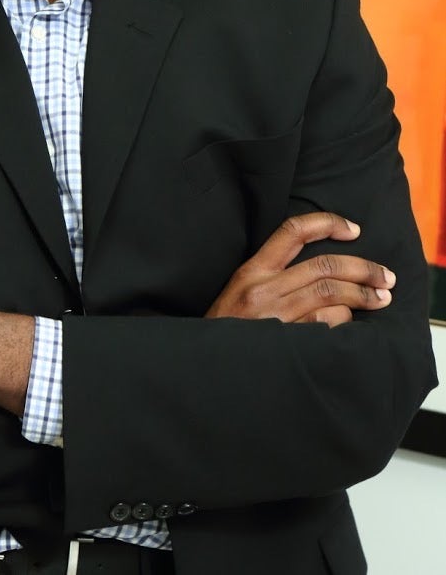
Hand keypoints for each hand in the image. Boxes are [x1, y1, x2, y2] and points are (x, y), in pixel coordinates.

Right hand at [205, 212, 394, 326]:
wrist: (205, 366)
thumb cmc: (226, 331)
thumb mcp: (240, 292)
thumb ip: (272, 277)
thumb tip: (323, 270)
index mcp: (252, 270)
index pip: (292, 231)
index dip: (328, 223)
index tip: (353, 230)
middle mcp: (263, 288)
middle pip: (324, 265)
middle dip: (363, 268)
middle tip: (385, 276)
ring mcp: (275, 315)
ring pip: (330, 293)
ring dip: (362, 296)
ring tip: (380, 300)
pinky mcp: (286, 342)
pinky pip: (327, 324)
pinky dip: (345, 321)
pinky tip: (352, 326)